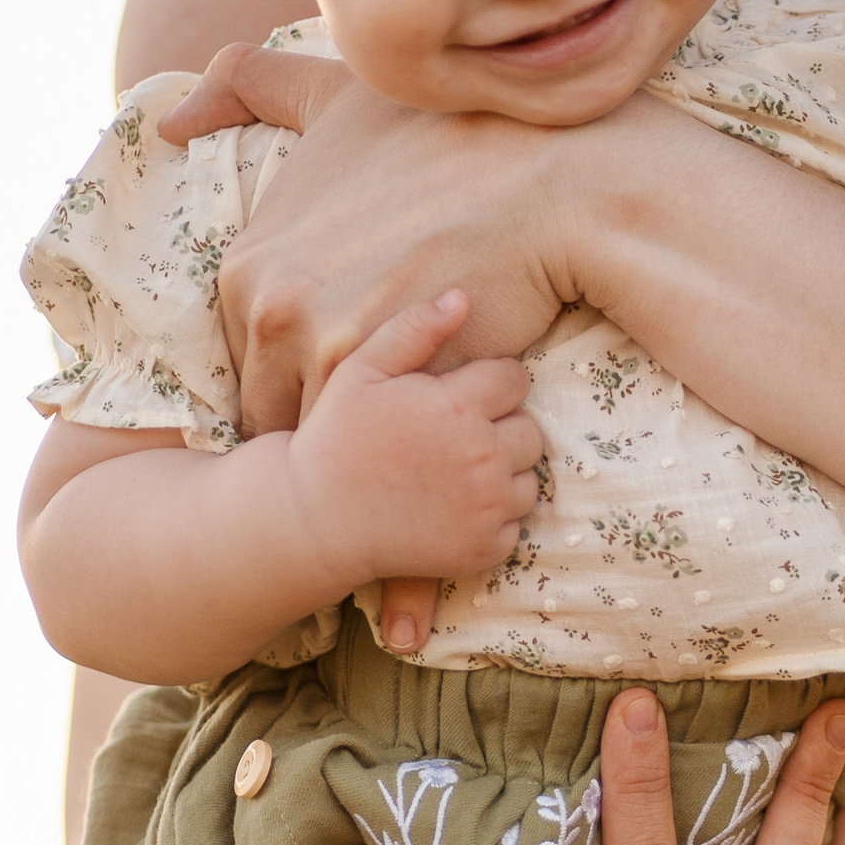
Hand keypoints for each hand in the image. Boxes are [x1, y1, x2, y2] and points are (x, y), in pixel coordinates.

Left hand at [157, 45, 585, 436]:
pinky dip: (397, 467)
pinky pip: (377, 458)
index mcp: (246, 267)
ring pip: (323, 439)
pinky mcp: (393, 394)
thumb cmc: (450, 137)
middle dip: (314, 415)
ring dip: (355, 449)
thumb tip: (171, 122)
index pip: (245, 360)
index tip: (339, 365)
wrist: (553, 185)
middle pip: (275, 407)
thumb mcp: (336, 96)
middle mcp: (272, 314)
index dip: (292, 370)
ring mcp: (330, 358)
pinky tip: (423, 462)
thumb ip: (250, 87)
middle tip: (370, 418)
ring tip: (397, 450)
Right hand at [287, 290, 542, 614]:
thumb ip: (413, 329)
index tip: (459, 396)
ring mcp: (487, 506)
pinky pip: (514, 522)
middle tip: (455, 436)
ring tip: (453, 471)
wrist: (314, 521)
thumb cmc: (335, 439)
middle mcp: (482, 455)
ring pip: (528, 476)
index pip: (515, 379)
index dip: (489, 383)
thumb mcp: (361, 370)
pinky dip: (492, 516)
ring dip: (502, 471)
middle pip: (529, 428)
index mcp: (458, 406)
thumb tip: (462, 297)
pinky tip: (451, 507)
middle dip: (500, 427)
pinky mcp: (485, 547)